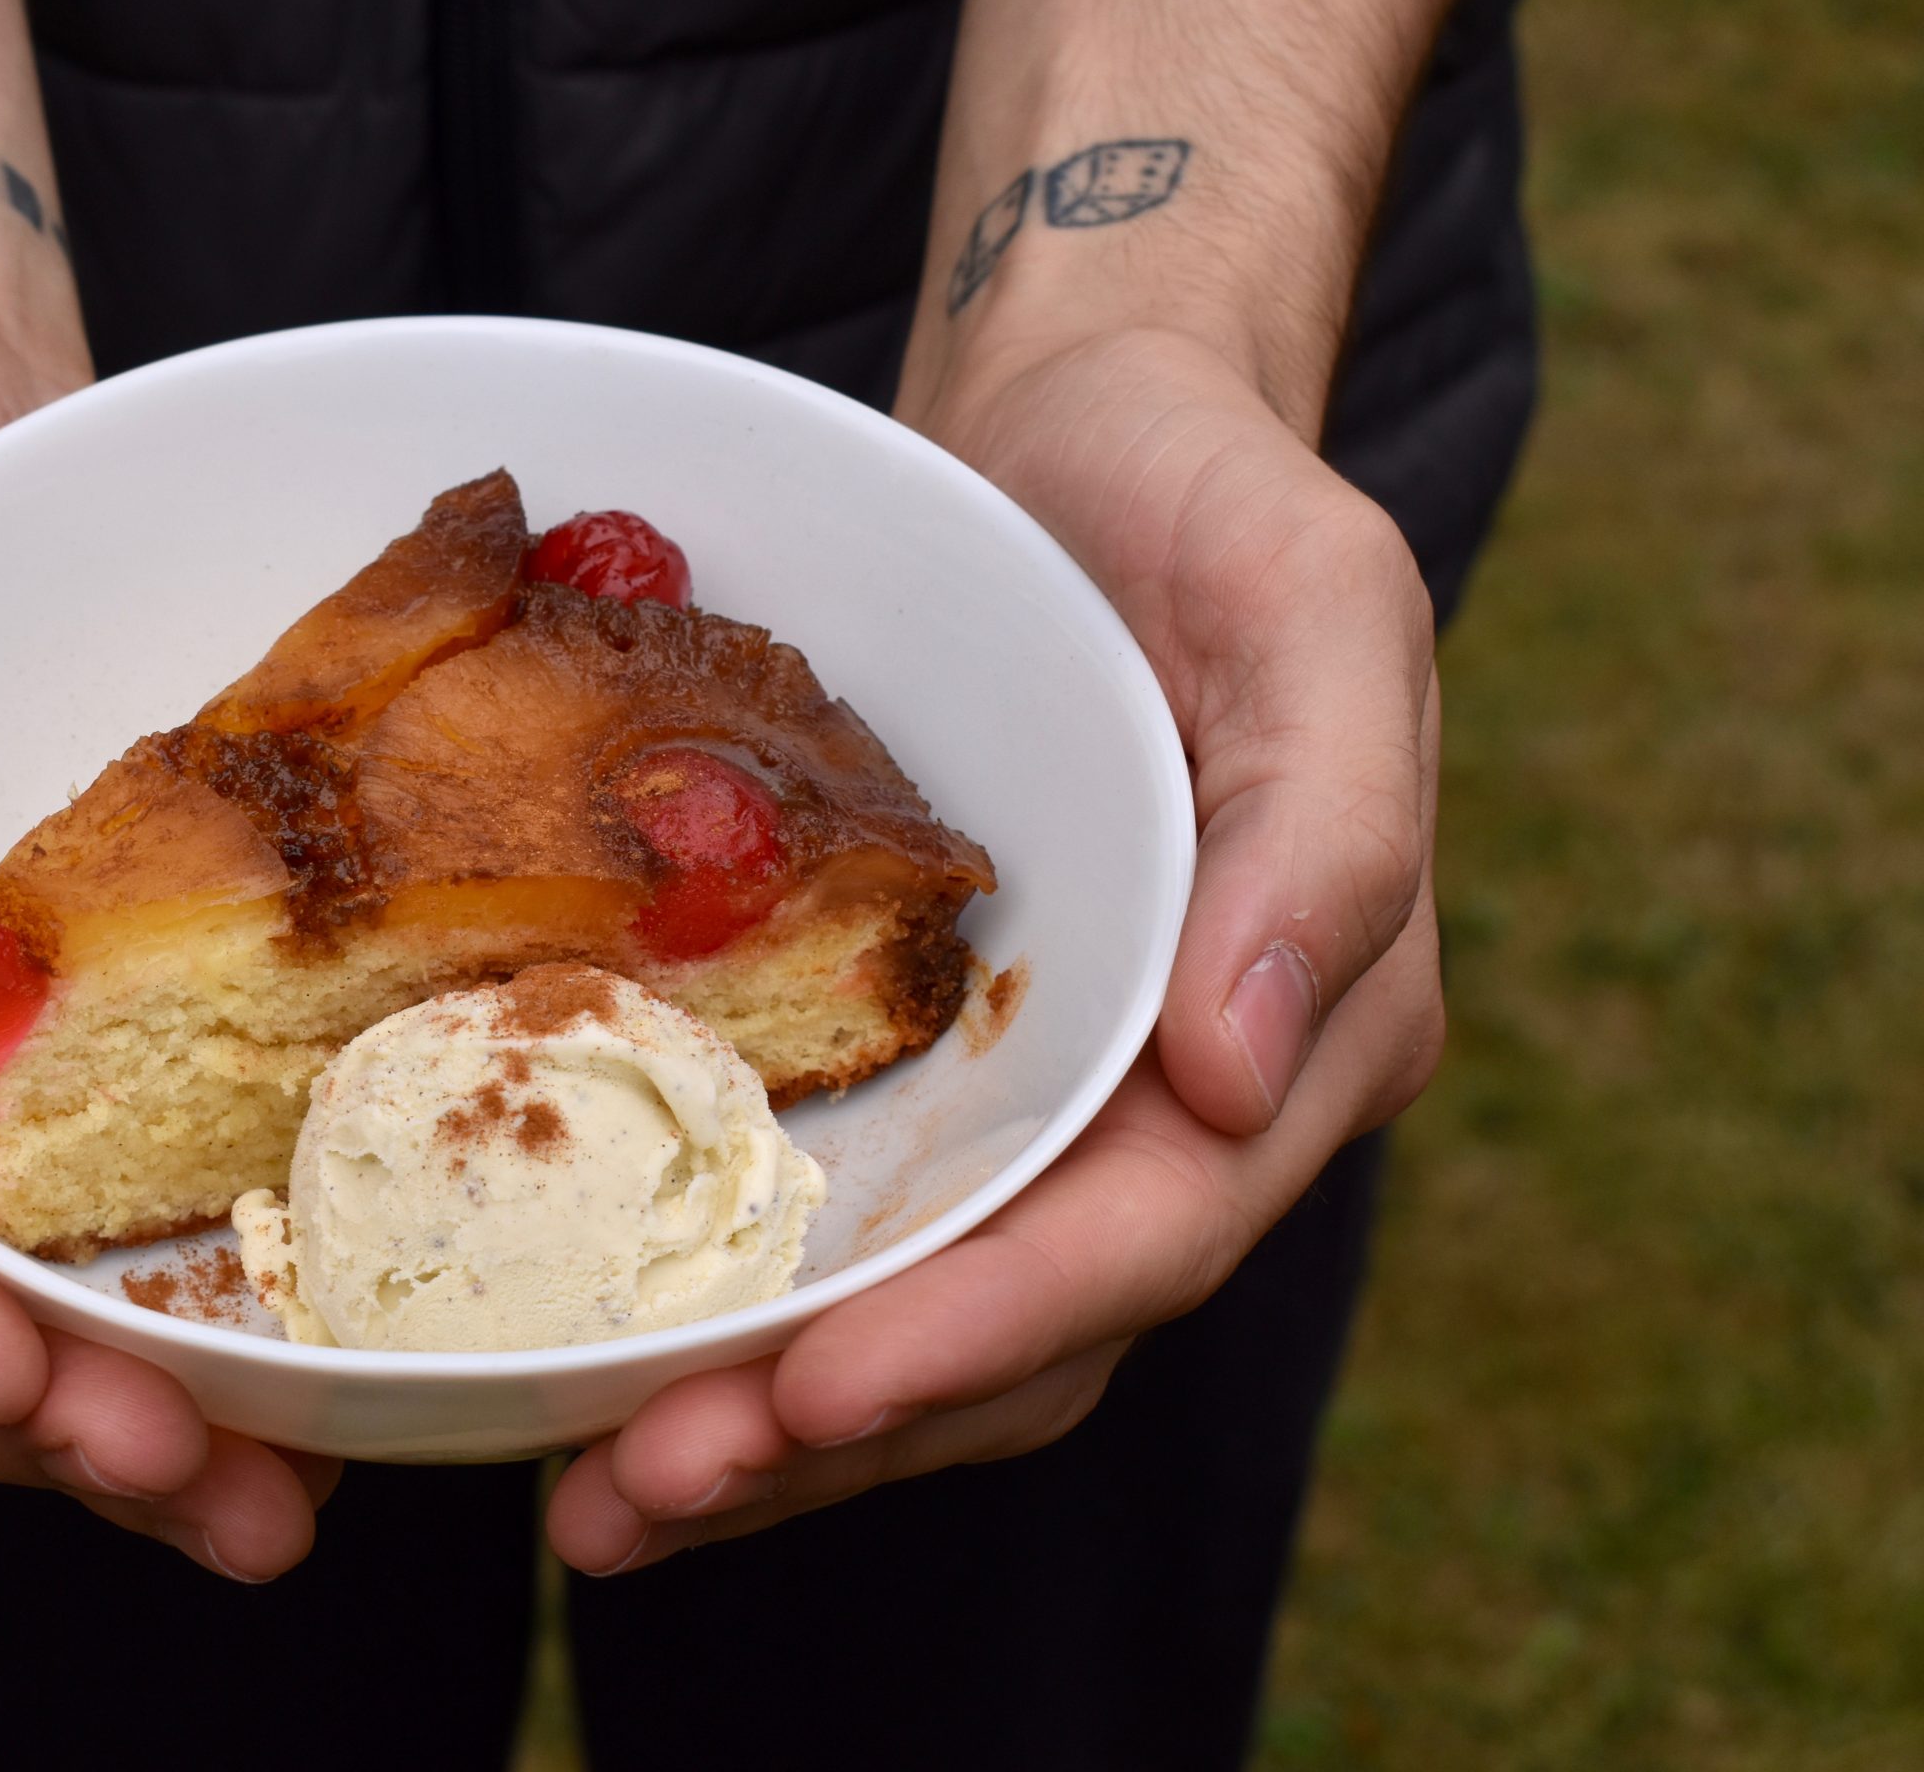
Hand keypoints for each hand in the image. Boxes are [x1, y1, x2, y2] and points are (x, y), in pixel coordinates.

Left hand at [546, 328, 1445, 1572]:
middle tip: (635, 1496)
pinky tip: (604, 1351)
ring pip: (923, 1309)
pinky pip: (850, 1213)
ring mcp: (1053, 1088)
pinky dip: (741, 1298)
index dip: (982, 1333)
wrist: (1085, 429)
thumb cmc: (1211, 496)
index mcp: (1306, 1027)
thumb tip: (1247, 1073)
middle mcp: (1184, 1098)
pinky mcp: (940, 1055)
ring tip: (593, 1496)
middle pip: (1020, 1328)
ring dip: (767, 1420)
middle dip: (834, 1428)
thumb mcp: (1319, 604)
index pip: (1148, 1235)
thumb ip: (1331, 830)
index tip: (812, 1393)